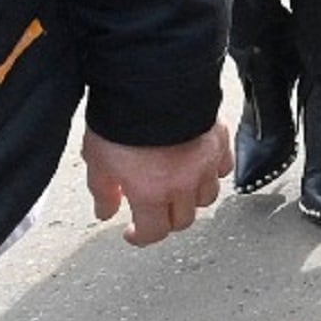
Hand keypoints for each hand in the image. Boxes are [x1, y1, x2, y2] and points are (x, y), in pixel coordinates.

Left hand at [82, 126, 230, 248]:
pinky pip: (223, 168)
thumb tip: (106, 211)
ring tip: (178, 189)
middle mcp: (183, 184)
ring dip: (191, 199)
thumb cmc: (123, 120)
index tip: (132, 231)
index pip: (154, 233)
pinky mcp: (220, 142)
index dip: (140, 237)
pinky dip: (212, 173)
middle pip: (183, 220)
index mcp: (152, 193)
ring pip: (208, 197)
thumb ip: (103, 191)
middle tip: (153, 210)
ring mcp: (206, 164)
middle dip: (166, 219)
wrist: (153, 83)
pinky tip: (199, 166)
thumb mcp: (98, 161)